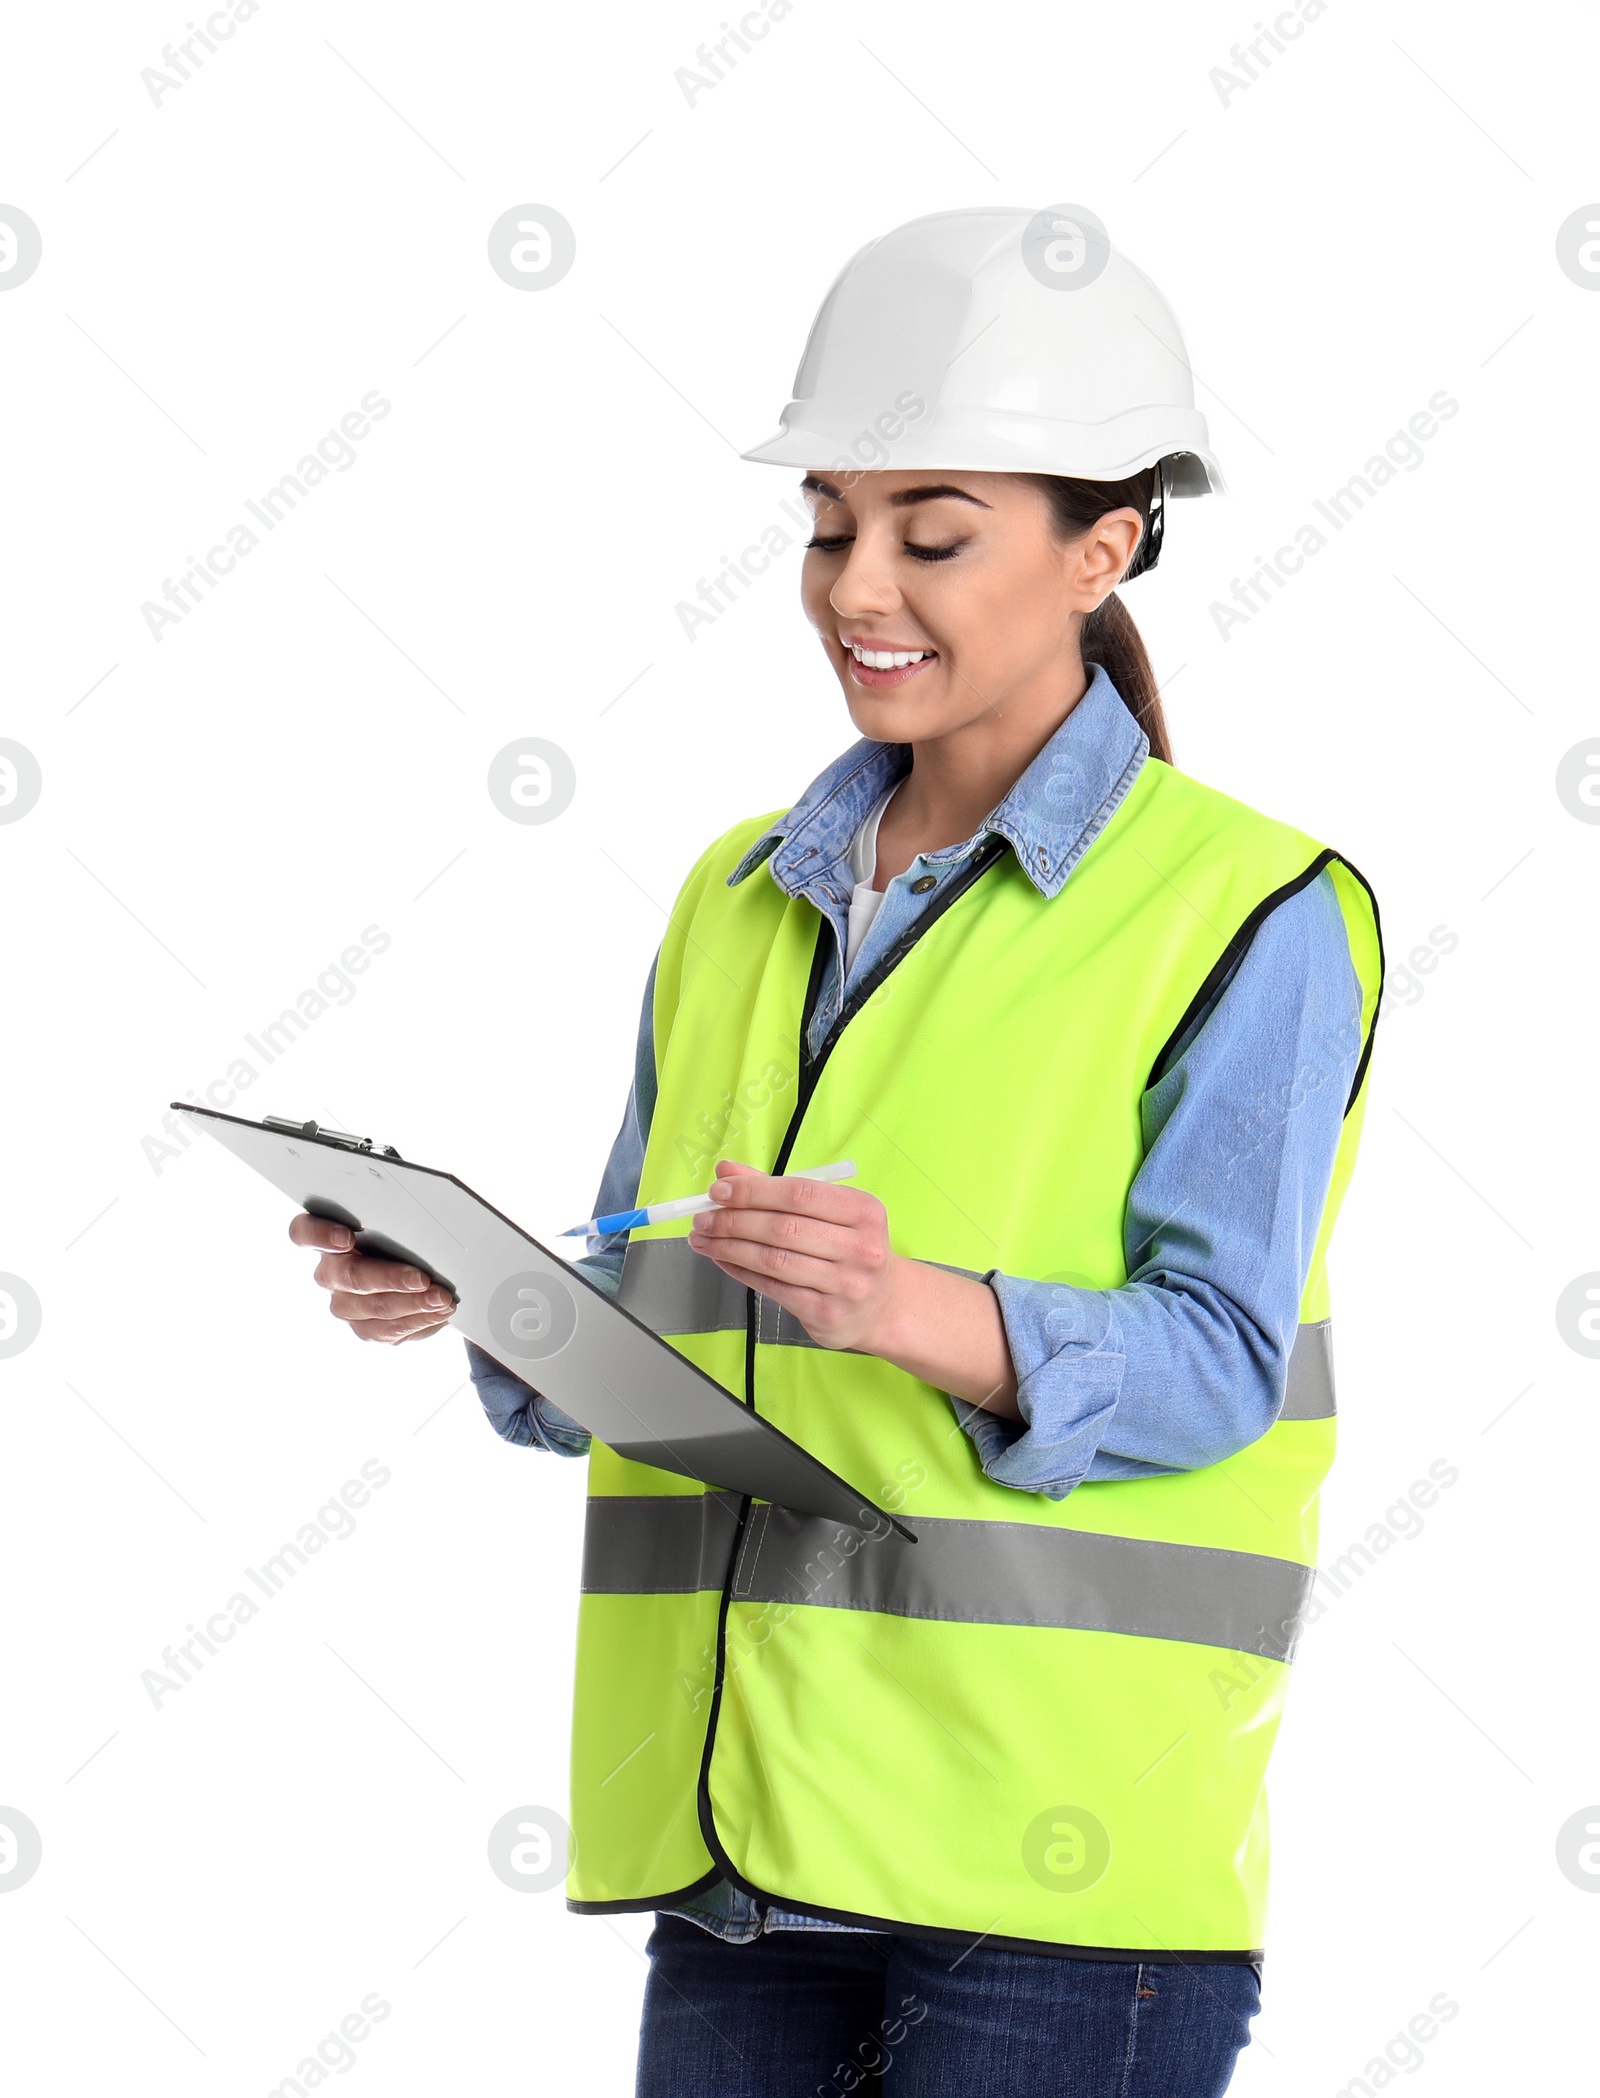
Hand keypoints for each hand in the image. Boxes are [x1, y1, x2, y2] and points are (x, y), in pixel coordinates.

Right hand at [289, 1212, 456, 1344]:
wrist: (420, 1268)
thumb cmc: (405, 1232)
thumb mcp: (401, 1218)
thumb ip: (398, 1215)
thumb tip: (424, 1220)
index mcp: (327, 1234)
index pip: (304, 1232)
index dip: (320, 1235)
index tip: (347, 1237)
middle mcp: (329, 1271)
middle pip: (348, 1275)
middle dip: (389, 1278)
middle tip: (422, 1279)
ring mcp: (344, 1302)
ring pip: (373, 1306)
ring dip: (412, 1304)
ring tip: (442, 1298)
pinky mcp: (364, 1327)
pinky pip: (387, 1330)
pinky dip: (418, 1320)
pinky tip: (439, 1312)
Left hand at [686, 1159, 902, 1353]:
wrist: (881, 1305)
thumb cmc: (848, 1249)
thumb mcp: (826, 1212)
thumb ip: (776, 1190)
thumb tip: (726, 1172)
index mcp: (863, 1210)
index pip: (799, 1193)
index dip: (753, 1191)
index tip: (718, 1191)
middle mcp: (861, 1247)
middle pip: (782, 1227)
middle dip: (733, 1220)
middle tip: (702, 1218)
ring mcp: (846, 1283)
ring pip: (773, 1260)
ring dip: (729, 1247)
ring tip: (703, 1238)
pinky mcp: (827, 1313)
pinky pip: (773, 1287)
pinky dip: (740, 1270)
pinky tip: (722, 1259)